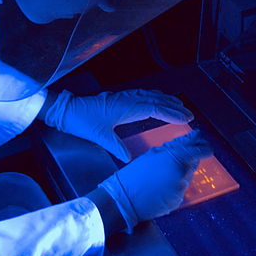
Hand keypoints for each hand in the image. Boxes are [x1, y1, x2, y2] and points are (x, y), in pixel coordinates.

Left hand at [42, 89, 192, 161]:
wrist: (66, 110)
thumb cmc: (81, 121)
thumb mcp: (99, 136)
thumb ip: (116, 147)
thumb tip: (129, 160)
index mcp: (126, 108)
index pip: (154, 109)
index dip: (171, 113)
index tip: (185, 118)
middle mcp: (127, 99)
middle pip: (156, 100)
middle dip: (173, 106)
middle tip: (189, 113)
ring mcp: (123, 97)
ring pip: (150, 95)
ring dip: (165, 100)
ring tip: (179, 105)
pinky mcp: (119, 98)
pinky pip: (142, 95)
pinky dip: (154, 97)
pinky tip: (157, 100)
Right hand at [99, 129, 211, 231]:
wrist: (123, 199)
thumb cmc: (135, 174)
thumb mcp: (154, 153)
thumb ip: (177, 145)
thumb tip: (195, 136)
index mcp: (175, 158)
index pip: (202, 150)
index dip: (205, 147)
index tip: (204, 145)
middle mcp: (181, 174)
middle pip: (195, 162)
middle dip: (187, 159)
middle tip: (170, 160)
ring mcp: (180, 189)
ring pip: (187, 176)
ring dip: (179, 172)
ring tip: (158, 175)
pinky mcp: (177, 200)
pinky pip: (180, 189)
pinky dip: (173, 186)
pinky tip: (159, 186)